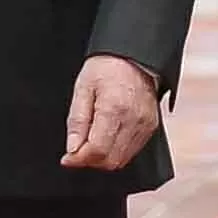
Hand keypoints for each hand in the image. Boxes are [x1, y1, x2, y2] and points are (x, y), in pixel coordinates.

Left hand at [62, 54, 159, 172]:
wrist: (134, 56)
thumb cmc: (107, 67)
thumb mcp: (83, 87)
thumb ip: (77, 121)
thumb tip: (72, 149)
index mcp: (114, 108)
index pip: (97, 150)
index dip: (79, 159)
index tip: (67, 158)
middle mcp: (134, 120)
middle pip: (110, 161)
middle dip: (90, 161)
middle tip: (77, 149)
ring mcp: (145, 125)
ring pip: (122, 160)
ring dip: (103, 158)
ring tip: (91, 141)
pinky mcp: (151, 127)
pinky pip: (132, 152)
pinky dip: (116, 152)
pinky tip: (106, 138)